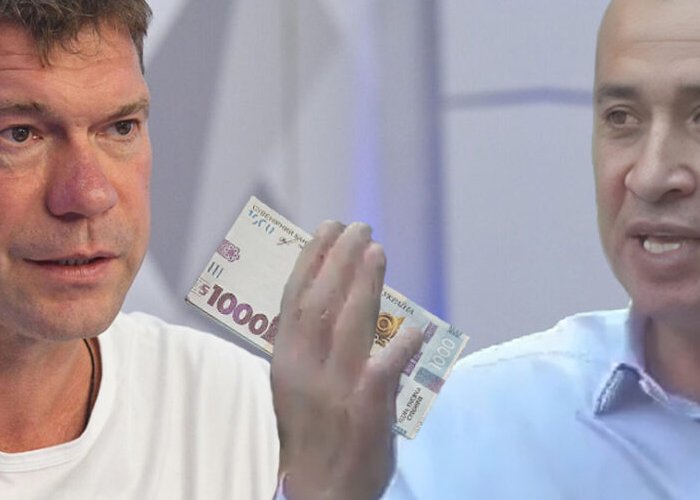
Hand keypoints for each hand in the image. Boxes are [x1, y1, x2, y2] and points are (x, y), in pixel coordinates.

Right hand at [271, 221, 422, 499]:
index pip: (293, 299)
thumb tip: (335, 300)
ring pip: (349, 322)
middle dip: (340, 258)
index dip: (310, 260)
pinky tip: (415, 328)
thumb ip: (311, 348)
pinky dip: (403, 343)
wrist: (319, 495)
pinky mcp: (364, 408)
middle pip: (320, 301)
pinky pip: (387, 365)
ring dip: (365, 282)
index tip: (325, 229)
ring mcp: (334, 388)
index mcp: (283, 362)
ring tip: (377, 249)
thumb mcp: (296, 389)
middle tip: (359, 227)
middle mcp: (304, 370)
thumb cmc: (312, 439)